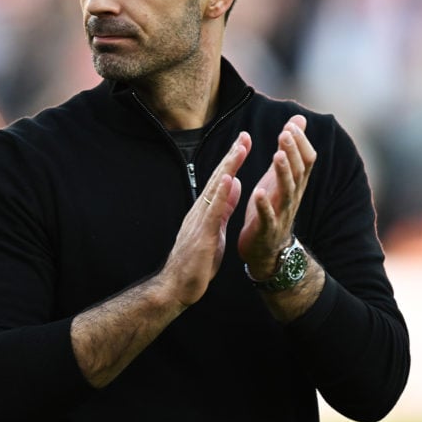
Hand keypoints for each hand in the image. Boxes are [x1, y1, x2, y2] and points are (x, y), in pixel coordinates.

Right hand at [158, 132, 249, 305]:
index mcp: (206, 209)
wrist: (177, 286)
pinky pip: (213, 210)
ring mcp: (199, 220)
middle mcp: (201, 209)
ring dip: (228, 167)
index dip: (233, 161)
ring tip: (240, 148)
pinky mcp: (202, 234)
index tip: (244, 142)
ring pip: (215, 188)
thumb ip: (223, 206)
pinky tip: (228, 178)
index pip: (221, 180)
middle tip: (245, 135)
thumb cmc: (195, 261)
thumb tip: (234, 184)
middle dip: (232, 156)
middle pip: (218, 177)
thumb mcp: (215, 229)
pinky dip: (220, 192)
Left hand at [238, 115, 315, 278]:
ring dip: (283, 173)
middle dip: (293, 151)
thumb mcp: (281, 175)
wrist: (267, 249)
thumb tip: (298, 119)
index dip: (301, 142)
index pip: (307, 159)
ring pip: (287, 191)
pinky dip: (265, 205)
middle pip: (299, 171)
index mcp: (295, 183)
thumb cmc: (272, 206)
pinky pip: (268, 217)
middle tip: (285, 133)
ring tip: (277, 155)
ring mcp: (282, 213)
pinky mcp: (267, 229)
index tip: (291, 124)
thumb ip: (290, 149)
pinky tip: (259, 192)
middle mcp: (292, 196)